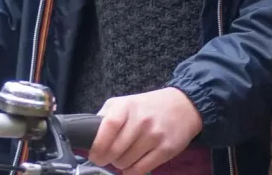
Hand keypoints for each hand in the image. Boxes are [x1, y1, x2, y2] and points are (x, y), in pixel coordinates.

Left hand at [88, 87, 202, 174]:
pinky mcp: (165, 150)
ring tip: (120, 158)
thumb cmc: (147, 106)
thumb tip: (89, 135)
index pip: (108, 126)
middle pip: (115, 150)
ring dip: (119, 165)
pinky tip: (130, 166)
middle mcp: (140, 120)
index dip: (98, 144)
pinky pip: (141, 169)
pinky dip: (131, 172)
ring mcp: (154, 136)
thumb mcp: (124, 103)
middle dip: (106, 158)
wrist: (182, 106)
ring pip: (126, 162)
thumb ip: (107, 116)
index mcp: (126, 106)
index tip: (93, 154)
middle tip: (105, 158)